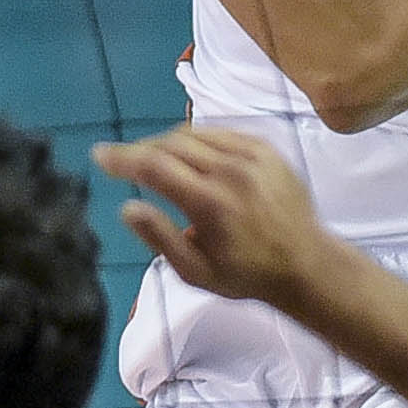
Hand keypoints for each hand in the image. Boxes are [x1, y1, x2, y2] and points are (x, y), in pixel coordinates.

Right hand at [91, 124, 334, 308]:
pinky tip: (189, 154)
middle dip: (140, 150)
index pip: (154, 167)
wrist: (308, 264)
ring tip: (154, 158)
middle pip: (170, 145)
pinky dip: (196, 140)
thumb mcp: (197, 273)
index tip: (100, 154)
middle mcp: (229, 172)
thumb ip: (161, 239)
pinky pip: (219, 133)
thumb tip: (128, 208)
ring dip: (165, 142)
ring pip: (193, 134)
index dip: (122, 158)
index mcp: (210, 203)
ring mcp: (251, 156)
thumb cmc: (246, 274)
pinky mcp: (265, 148)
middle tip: (125, 162)